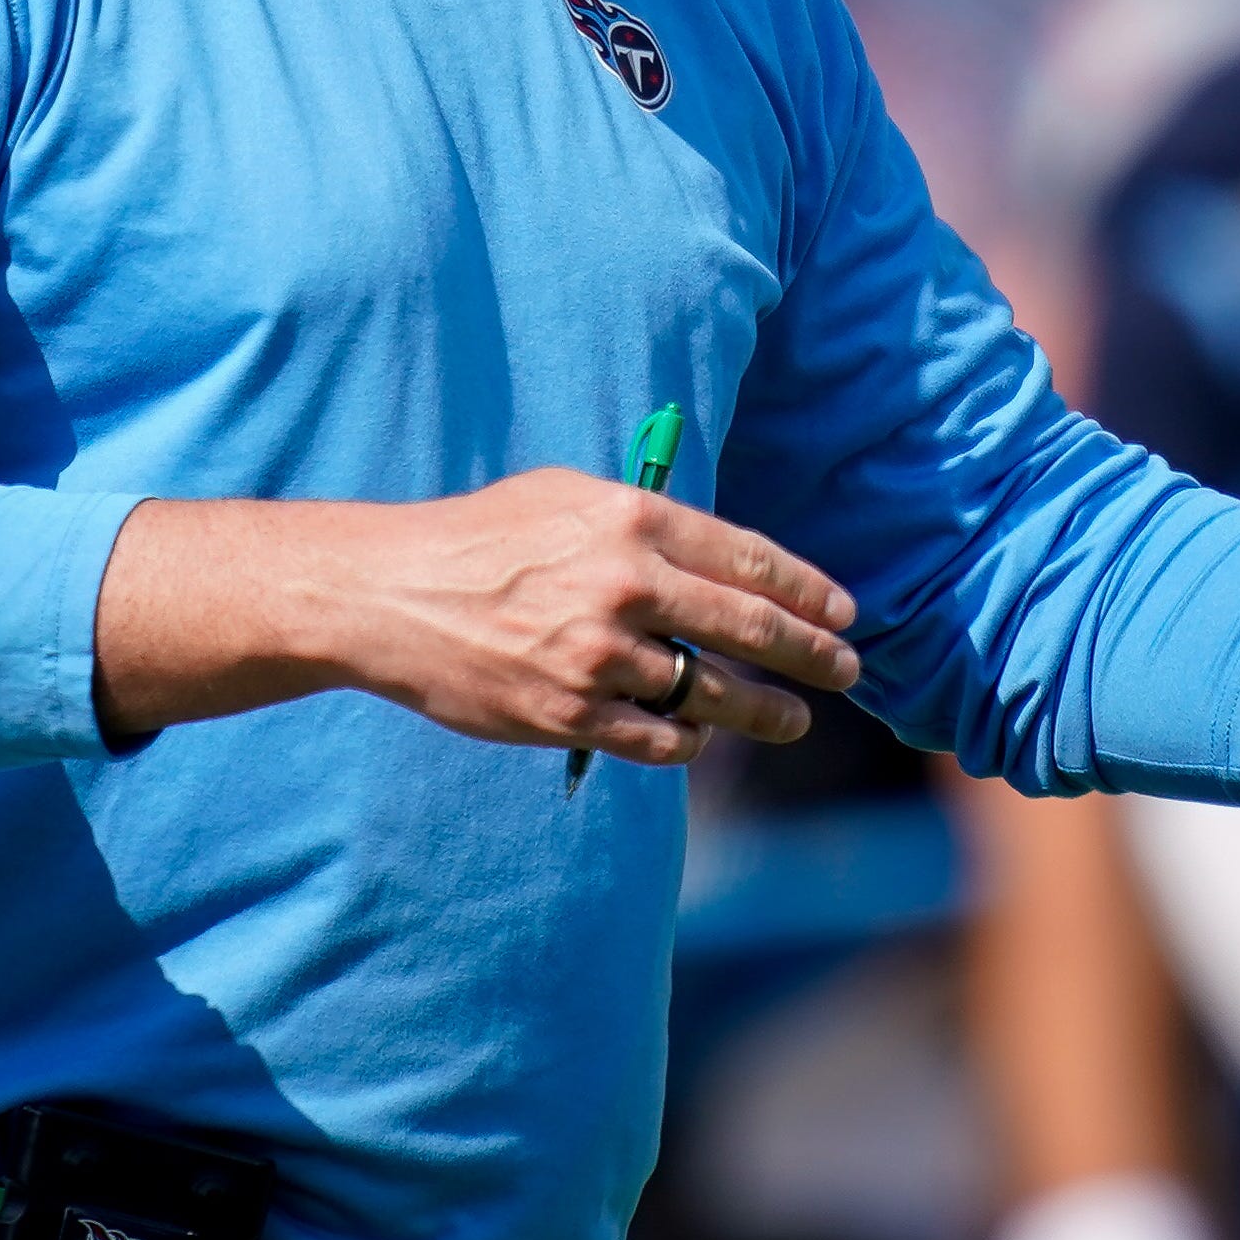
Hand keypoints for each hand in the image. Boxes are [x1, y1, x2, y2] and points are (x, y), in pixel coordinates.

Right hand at [94, 473, 860, 762]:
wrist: (392, 594)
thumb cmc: (481, 537)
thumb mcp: (565, 497)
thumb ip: (645, 520)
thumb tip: (719, 551)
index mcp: (632, 522)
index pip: (751, 559)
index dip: (809, 590)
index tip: (844, 612)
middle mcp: (628, 587)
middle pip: (752, 630)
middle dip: (814, 655)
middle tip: (847, 670)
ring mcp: (601, 656)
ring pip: (713, 695)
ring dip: (764, 712)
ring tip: (790, 719)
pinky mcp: (570, 713)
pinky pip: (658, 740)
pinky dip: (688, 743)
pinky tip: (701, 738)